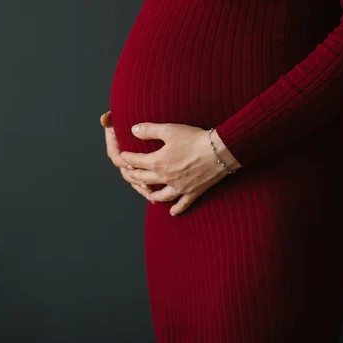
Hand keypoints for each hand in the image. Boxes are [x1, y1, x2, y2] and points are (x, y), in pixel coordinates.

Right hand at [100, 111, 152, 200]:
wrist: (155, 113)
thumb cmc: (139, 112)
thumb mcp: (129, 113)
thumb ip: (115, 116)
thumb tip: (104, 119)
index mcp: (118, 143)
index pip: (116, 155)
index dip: (122, 161)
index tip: (130, 164)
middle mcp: (124, 154)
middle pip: (125, 171)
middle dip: (133, 178)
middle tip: (144, 182)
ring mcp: (134, 162)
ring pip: (133, 178)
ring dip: (140, 185)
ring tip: (150, 190)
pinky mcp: (144, 167)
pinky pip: (143, 181)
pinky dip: (147, 188)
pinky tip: (156, 194)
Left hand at [120, 122, 240, 215]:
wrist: (219, 151)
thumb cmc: (194, 138)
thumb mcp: (169, 130)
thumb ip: (149, 130)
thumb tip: (133, 130)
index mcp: (157, 163)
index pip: (136, 162)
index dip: (127, 158)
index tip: (123, 156)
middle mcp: (165, 178)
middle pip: (144, 179)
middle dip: (133, 176)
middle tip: (129, 173)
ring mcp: (179, 187)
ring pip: (161, 195)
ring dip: (152, 194)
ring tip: (147, 194)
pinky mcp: (193, 191)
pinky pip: (183, 204)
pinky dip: (176, 208)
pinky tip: (172, 212)